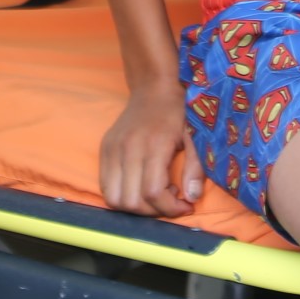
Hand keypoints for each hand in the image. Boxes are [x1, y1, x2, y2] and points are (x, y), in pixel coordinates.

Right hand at [99, 87, 203, 216]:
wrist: (154, 88)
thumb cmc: (177, 112)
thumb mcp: (194, 137)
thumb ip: (195, 168)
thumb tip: (191, 199)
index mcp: (153, 145)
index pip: (153, 192)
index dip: (170, 208)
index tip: (185, 206)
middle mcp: (128, 148)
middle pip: (132, 201)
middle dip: (154, 211)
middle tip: (170, 199)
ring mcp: (112, 149)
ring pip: (114, 199)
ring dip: (135, 206)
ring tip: (154, 193)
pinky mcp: (104, 150)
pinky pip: (105, 186)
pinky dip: (122, 195)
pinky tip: (140, 185)